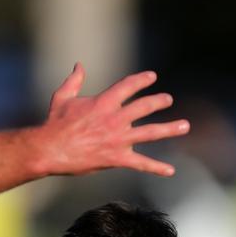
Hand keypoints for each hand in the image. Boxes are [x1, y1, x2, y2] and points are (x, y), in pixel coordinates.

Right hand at [39, 63, 189, 176]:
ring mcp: (118, 139)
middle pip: (144, 107)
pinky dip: (157, 167)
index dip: (141, 80)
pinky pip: (142, 164)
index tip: (152, 77)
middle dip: (159, 101)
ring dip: (169, 129)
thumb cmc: (55, 123)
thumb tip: (79, 65)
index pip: (128, 86)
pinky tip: (171, 170)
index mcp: (103, 102)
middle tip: (168, 99)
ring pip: (150, 132)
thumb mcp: (63, 97)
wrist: (51, 148)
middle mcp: (115, 118)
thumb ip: (74, 80)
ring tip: (185, 126)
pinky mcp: (117, 158)